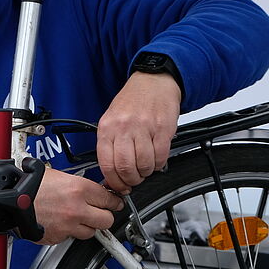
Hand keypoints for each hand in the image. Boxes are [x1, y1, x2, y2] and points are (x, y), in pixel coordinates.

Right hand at [33, 169, 123, 243]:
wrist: (8, 200)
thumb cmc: (26, 185)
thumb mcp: (56, 175)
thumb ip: (77, 184)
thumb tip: (90, 190)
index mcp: (79, 189)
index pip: (110, 200)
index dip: (113, 201)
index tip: (114, 203)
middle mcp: (77, 209)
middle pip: (107, 220)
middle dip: (104, 216)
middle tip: (99, 212)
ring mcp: (68, 226)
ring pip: (91, 232)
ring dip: (86, 226)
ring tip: (76, 218)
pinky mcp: (58, 237)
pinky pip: (70, 238)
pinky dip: (68, 232)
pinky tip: (60, 223)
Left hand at [96, 72, 182, 193]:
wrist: (153, 82)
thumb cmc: (132, 102)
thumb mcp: (111, 119)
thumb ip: (110, 144)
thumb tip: (110, 172)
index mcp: (107, 128)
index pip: (107, 164)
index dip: (114, 181)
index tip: (119, 186)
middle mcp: (124, 128)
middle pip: (125, 168)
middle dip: (131, 181)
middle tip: (134, 180)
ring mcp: (143, 128)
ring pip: (144, 165)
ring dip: (146, 173)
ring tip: (145, 168)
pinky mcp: (162, 129)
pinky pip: (160, 157)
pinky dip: (158, 164)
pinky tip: (156, 159)